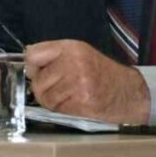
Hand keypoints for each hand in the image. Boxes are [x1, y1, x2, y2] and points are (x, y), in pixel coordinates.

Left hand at [24, 39, 149, 123]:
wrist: (129, 92)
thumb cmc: (102, 73)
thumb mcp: (80, 54)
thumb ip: (54, 55)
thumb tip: (26, 57)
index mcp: (71, 47)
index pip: (33, 54)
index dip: (32, 66)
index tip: (38, 71)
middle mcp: (74, 62)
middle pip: (37, 80)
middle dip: (43, 88)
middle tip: (59, 88)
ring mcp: (79, 82)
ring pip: (45, 96)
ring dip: (53, 101)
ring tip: (69, 96)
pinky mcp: (83, 102)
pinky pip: (57, 108)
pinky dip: (62, 109)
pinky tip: (76, 103)